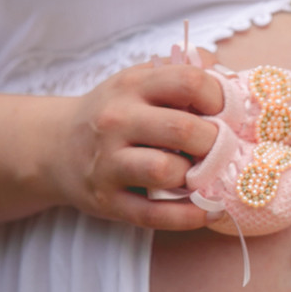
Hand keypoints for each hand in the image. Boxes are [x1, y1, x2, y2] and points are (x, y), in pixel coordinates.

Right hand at [44, 62, 223, 228]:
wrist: (55, 146)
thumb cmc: (116, 113)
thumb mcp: (141, 82)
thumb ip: (185, 75)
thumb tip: (235, 79)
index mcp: (133, 86)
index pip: (188, 81)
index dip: (219, 97)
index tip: (225, 112)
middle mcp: (117, 120)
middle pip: (182, 129)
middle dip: (214, 142)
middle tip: (221, 148)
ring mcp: (109, 162)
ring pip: (164, 171)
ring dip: (196, 177)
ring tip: (204, 174)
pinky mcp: (108, 200)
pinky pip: (154, 215)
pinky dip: (189, 217)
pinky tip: (209, 210)